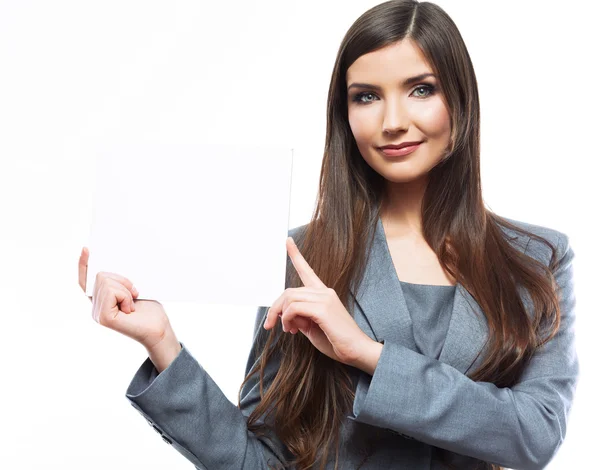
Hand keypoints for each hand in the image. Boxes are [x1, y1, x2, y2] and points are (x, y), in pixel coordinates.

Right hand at [78, 247, 173, 350]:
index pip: (86, 281)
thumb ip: (118, 281)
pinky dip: (125, 295)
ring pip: (105, 281)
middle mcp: (95, 307)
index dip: (84, 265)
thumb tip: (110, 267)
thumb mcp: (132, 289)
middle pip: (100, 275)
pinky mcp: (104, 317)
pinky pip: (111, 291)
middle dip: (121, 280)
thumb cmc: (149, 310)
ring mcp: (97, 313)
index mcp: (101, 300)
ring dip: (125, 289)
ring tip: (132, 304)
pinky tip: (130, 309)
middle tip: (134, 294)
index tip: (86, 249)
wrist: (159, 328)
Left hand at [263, 237, 372, 366]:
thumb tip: (287, 315)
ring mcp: (325, 299)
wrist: (357, 351)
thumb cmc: (336, 341)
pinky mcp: (323, 309)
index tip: (287, 241)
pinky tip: (293, 330)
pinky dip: (288, 319)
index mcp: (323, 294)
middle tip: (271, 324)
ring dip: (281, 315)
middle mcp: (324, 292)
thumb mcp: (312, 328)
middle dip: (275, 308)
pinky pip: (294, 308)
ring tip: (288, 330)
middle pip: (289, 291)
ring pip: (290, 298)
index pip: (307, 270)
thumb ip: (300, 318)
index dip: (295, 255)